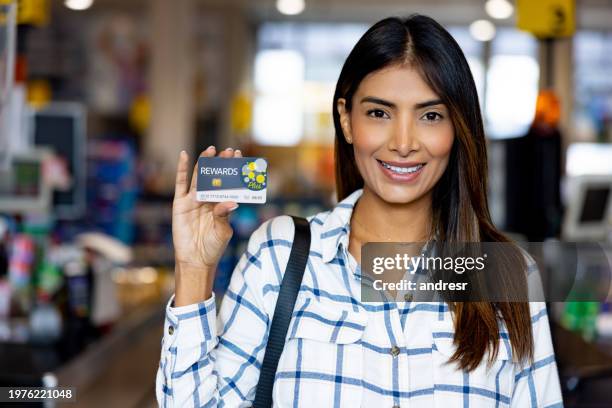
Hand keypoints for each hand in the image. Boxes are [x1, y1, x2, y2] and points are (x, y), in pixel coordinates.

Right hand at [172, 146, 240, 304]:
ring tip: (211, 149)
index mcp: (222, 205)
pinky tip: (185, 154)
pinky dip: (183, 168)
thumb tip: (232, 202)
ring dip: (205, 162)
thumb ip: (224, 215)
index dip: (234, 171)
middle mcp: (209, 200)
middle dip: (222, 164)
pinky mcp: (180, 203)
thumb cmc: (213, 246)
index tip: (240, 157)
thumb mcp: (223, 230)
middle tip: (229, 151)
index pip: (229, 183)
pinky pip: (181, 183)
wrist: (196, 260)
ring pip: (200, 177)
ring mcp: (194, 200)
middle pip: (215, 177)